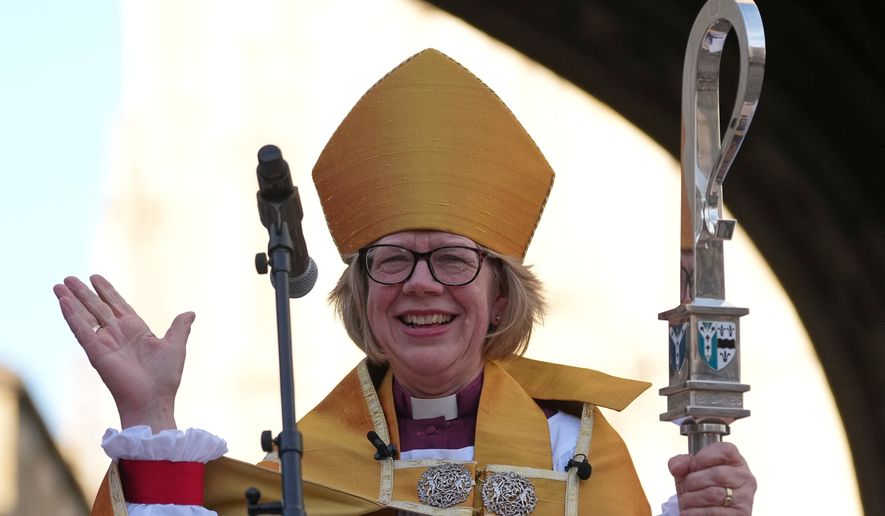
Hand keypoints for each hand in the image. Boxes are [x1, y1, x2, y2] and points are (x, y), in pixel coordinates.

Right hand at [54, 274, 194, 431]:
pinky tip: (63, 301)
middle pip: (97, 307)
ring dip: (72, 300)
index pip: (117, 305)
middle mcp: (117, 334)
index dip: (106, 291)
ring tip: (59, 284)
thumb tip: (190, 312)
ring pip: (85, 315)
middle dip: (83, 292)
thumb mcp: (175, 346)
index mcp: (135, 330)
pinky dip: (71, 315)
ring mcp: (105, 342)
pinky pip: (81, 329)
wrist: (153, 399)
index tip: (95, 277)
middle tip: (68, 277)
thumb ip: (179, 328)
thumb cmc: (165, 377)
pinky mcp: (96, 351)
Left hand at [669, 442, 755, 514]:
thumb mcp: (689, 472)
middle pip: (716, 474)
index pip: (725, 450)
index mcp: (735, 462)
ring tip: (687, 501)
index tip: (693, 466)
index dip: (704, 457)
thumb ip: (682, 462)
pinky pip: (712, 512)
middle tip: (687, 488)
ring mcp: (745, 498)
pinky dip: (694, 512)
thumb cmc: (700, 490)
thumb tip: (677, 466)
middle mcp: (744, 478)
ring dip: (691, 499)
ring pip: (713, 494)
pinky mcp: (740, 515)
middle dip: (692, 481)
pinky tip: (691, 511)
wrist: (705, 513)